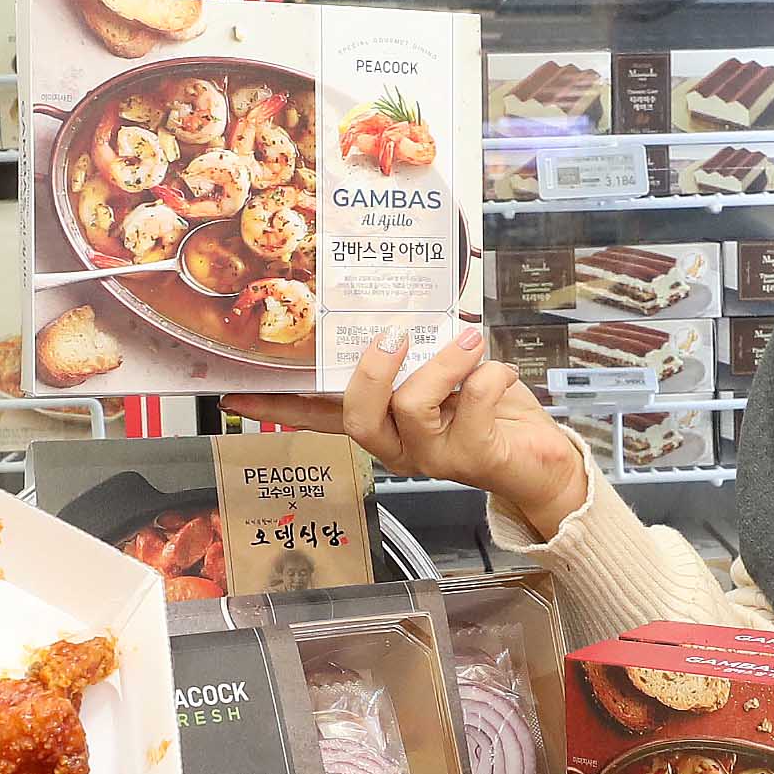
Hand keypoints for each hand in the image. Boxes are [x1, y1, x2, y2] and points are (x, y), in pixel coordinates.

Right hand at [229, 325, 593, 546]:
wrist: (539, 461)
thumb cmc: (488, 412)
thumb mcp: (442, 376)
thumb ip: (415, 354)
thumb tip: (395, 311)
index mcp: (381, 425)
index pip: (317, 417)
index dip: (277, 406)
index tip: (234, 393)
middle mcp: (398, 446)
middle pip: (357, 416)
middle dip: (373, 369)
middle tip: (397, 335)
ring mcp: (433, 456)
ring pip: (414, 403)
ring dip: (446, 360)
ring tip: (469, 342)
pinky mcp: (475, 458)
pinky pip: (475, 399)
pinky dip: (493, 372)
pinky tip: (499, 373)